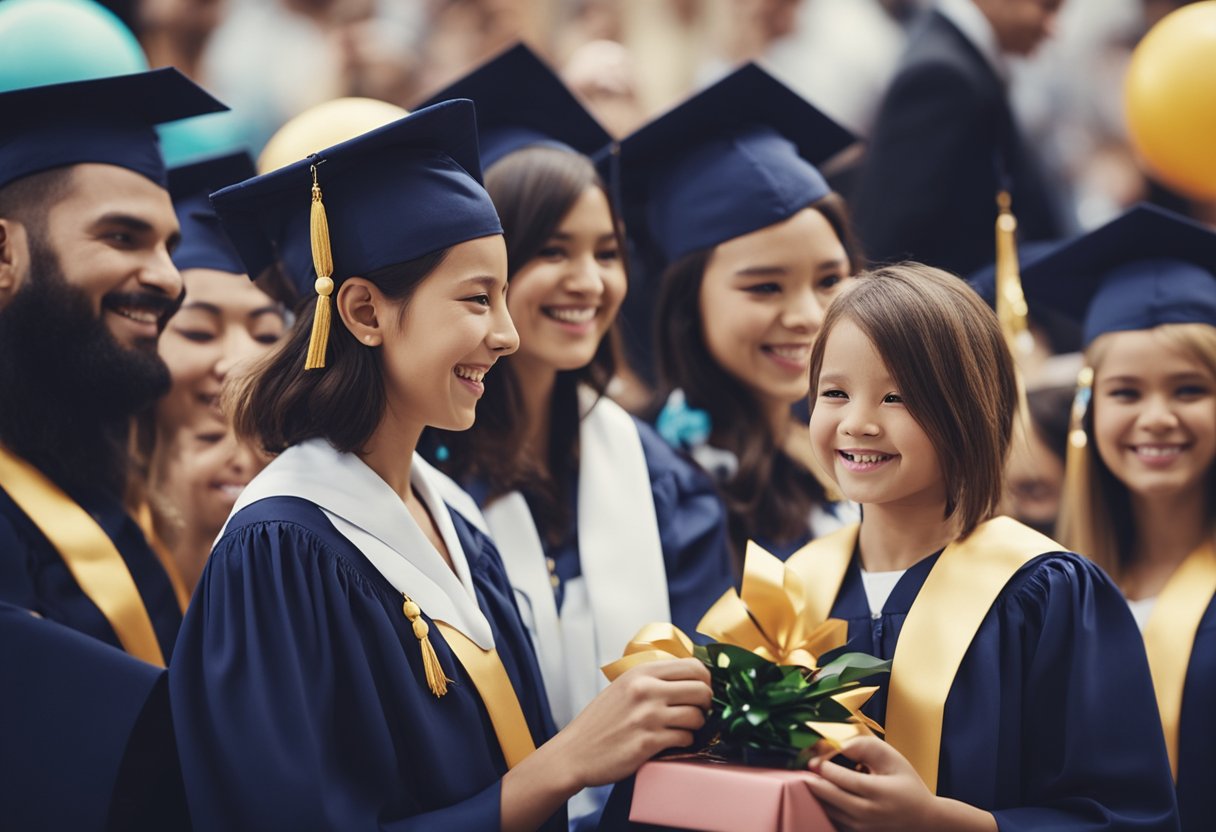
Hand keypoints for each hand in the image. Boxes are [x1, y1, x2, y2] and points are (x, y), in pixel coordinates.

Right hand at [554, 658, 710, 787]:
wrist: (575, 752)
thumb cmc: (600, 721)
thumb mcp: (623, 686)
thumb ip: (652, 679)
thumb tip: (690, 677)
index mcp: (641, 672)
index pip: (693, 666)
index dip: (705, 680)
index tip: (701, 690)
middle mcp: (646, 690)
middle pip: (701, 690)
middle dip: (705, 703)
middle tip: (697, 711)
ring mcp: (648, 717)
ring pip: (697, 716)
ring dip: (696, 725)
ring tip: (682, 728)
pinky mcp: (649, 743)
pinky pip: (685, 738)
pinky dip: (684, 741)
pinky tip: (671, 741)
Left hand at [804, 737, 994, 831]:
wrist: (925, 821)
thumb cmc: (908, 785)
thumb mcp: (893, 760)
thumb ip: (866, 748)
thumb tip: (839, 744)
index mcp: (877, 792)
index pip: (841, 779)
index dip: (823, 767)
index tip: (813, 759)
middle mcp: (867, 813)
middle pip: (828, 797)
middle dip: (812, 781)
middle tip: (801, 768)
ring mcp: (861, 828)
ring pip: (827, 811)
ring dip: (814, 796)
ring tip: (807, 780)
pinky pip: (832, 821)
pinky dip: (822, 808)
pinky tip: (820, 796)